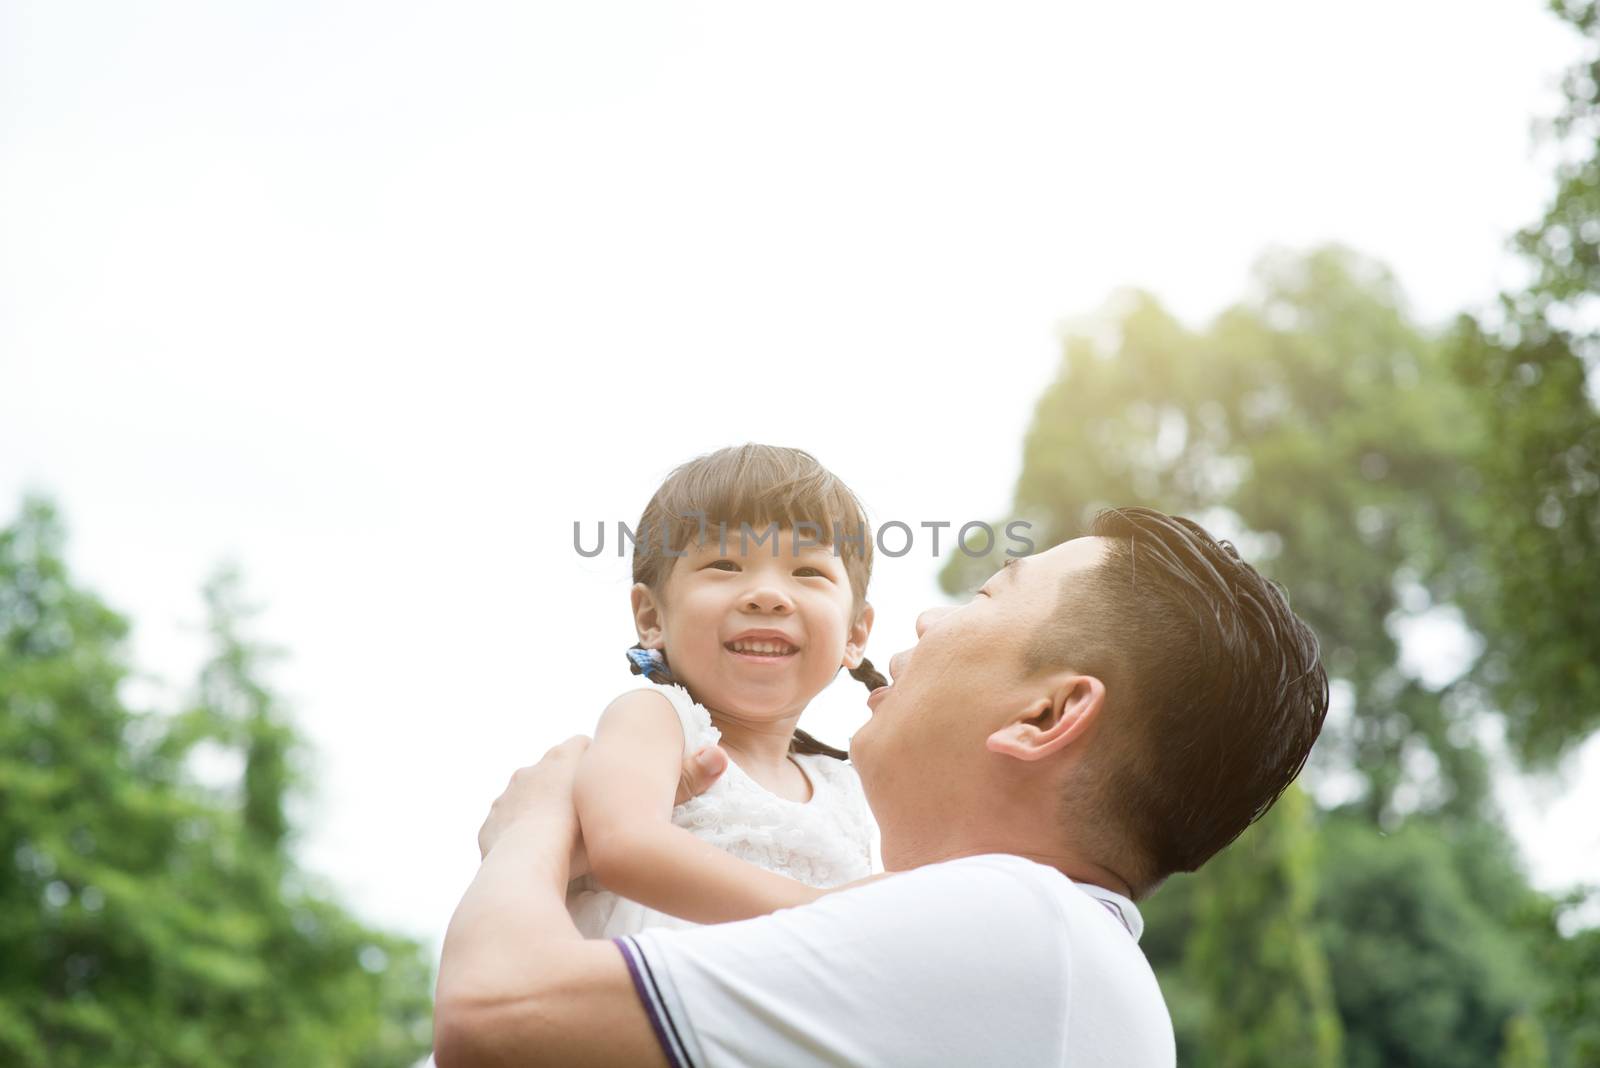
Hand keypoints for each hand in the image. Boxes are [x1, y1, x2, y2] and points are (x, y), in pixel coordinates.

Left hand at [476, 739, 728, 874]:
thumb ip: (684, 780)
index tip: (605, 787)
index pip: (582, 747)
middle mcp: (533, 766)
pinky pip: (507, 822)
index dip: (594, 765)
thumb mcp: (642, 804)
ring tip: (561, 838)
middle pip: (553, 768)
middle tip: (587, 817)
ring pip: (528, 795)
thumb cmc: (590, 832)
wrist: (530, 858)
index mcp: (567, 755)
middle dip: (568, 787)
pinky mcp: (491, 821)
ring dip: (542, 810)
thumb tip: (722, 754)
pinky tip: (535, 854)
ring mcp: (507, 794)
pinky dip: (520, 834)